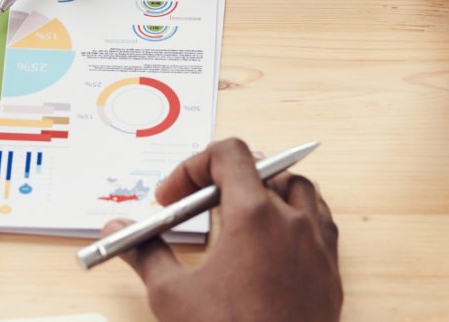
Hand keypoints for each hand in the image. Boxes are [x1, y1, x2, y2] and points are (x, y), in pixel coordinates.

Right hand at [102, 139, 341, 321]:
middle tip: (197, 205)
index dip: (193, 166)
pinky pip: (320, 222)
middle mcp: (292, 222)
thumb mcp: (173, 295)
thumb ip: (145, 252)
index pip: (228, 154)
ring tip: (237, 214)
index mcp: (254, 215)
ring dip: (266, 190)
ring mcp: (317, 246)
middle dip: (224, 178)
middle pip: (263, 167)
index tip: (174, 196)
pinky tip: (272, 242)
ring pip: (299, 189)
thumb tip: (118, 231)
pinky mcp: (330, 272)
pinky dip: (295, 217)